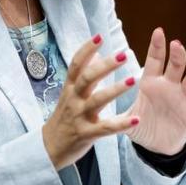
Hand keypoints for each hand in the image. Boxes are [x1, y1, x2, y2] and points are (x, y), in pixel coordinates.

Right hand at [42, 34, 138, 169]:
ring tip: (133, 80)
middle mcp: (73, 99)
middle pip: (88, 78)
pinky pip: (106, 128)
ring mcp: (79, 116)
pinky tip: (136, 119)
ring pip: (97, 100)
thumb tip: (96, 53)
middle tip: (123, 54)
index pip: (76, 64)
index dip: (86, 49)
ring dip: (116, 89)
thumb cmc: (64, 117)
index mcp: (70, 88)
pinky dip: (121, 124)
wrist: (49, 147)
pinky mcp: (86, 134)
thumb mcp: (70, 94)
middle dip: (105, 66)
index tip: (99, 36)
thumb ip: (82, 74)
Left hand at [125, 28, 185, 154]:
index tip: (159, 31)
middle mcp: (169, 86)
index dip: (157, 45)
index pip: (155, 60)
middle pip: (176, 65)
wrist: (156, 145)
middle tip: (176, 44)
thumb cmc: (140, 125)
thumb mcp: (126, 119)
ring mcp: (182, 99)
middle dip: (177, 54)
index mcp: (151, 82)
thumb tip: (99, 111)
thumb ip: (117, 115)